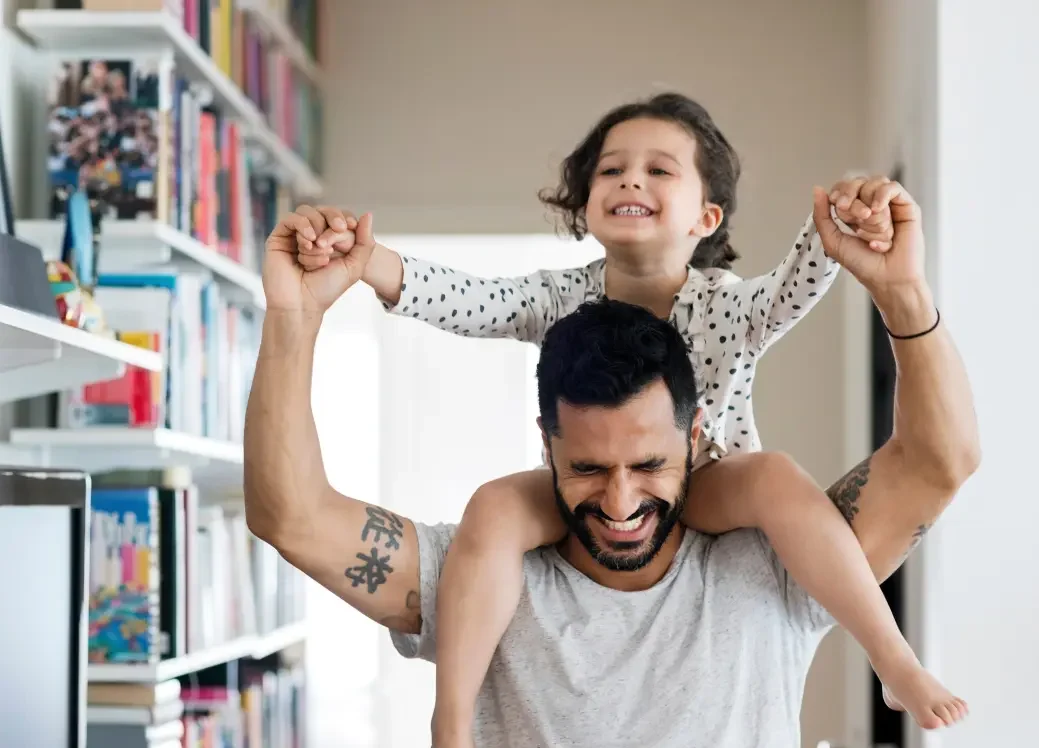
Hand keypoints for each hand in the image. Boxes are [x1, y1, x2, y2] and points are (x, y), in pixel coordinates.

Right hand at [262, 206, 375, 312]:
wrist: (302, 304)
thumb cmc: (326, 289)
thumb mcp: (354, 266)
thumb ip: (365, 242)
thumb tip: (368, 214)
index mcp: (328, 240)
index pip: (337, 216)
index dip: (344, 217)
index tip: (350, 226)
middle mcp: (311, 236)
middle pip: (322, 210)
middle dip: (333, 219)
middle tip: (339, 229)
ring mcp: (294, 236)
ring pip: (307, 212)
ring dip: (318, 228)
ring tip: (319, 248)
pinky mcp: (279, 238)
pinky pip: (291, 219)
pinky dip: (303, 226)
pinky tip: (309, 242)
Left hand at [813, 176, 925, 300]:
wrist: (887, 278)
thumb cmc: (862, 264)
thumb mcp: (833, 241)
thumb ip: (822, 216)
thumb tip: (817, 189)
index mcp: (854, 212)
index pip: (843, 187)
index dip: (839, 193)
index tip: (838, 206)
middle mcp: (871, 205)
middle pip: (858, 182)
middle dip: (851, 198)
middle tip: (852, 217)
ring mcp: (890, 205)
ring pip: (875, 183)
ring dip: (868, 204)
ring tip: (869, 224)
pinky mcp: (907, 206)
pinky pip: (893, 187)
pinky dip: (882, 195)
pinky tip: (878, 210)